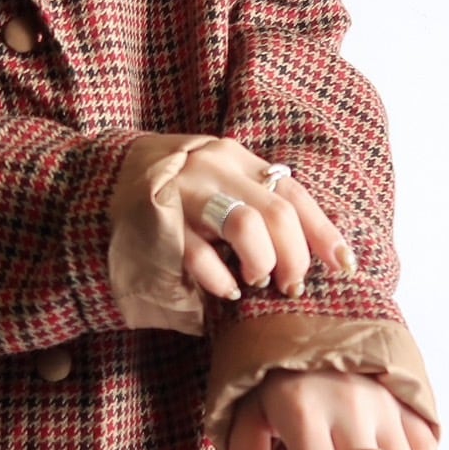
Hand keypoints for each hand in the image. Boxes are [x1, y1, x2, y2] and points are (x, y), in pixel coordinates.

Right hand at [171, 137, 356, 301]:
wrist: (103, 180)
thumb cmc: (173, 194)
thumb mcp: (218, 185)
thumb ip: (255, 203)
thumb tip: (311, 251)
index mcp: (236, 159)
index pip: (293, 195)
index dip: (323, 234)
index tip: (344, 266)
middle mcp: (214, 169)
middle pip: (276, 214)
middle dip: (294, 258)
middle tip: (291, 286)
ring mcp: (185, 193)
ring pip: (245, 226)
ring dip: (261, 263)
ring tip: (256, 281)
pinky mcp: (159, 222)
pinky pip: (201, 256)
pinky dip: (221, 280)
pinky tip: (226, 290)